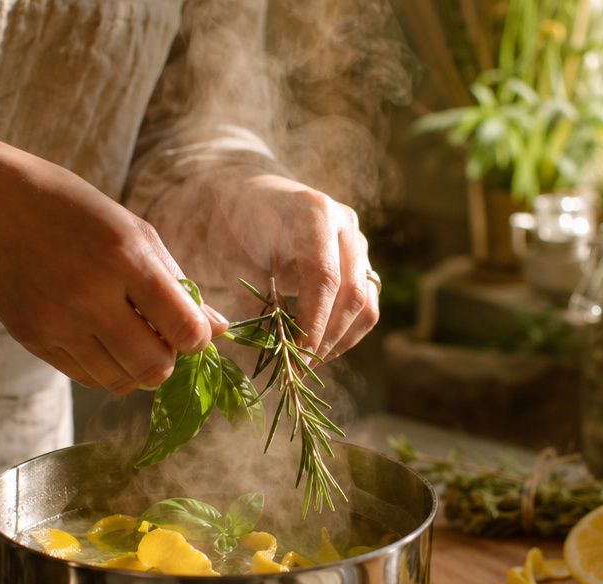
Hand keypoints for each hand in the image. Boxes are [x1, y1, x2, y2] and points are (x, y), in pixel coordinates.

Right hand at [0, 150, 227, 393]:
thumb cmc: (74, 211)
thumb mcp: (134, 231)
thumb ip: (178, 283)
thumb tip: (219, 331)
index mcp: (125, 258)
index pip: (184, 330)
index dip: (196, 339)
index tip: (187, 329)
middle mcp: (90, 294)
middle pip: (153, 368)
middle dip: (167, 362)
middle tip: (159, 339)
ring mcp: (56, 321)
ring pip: (119, 381)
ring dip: (134, 367)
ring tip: (126, 334)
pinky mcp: (32, 338)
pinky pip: (85, 378)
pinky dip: (103, 367)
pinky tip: (96, 335)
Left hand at [155, 173, 379, 359]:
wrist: (248, 197)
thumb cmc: (235, 227)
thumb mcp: (235, 262)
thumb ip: (258, 303)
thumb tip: (277, 352)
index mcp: (313, 214)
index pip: (325, 278)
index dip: (314, 323)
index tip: (297, 355)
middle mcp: (344, 225)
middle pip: (353, 294)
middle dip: (327, 338)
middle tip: (300, 367)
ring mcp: (357, 243)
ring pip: (366, 304)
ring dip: (341, 340)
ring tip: (308, 362)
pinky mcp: (359, 261)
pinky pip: (365, 305)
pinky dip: (345, 331)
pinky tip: (317, 347)